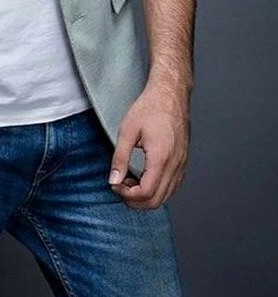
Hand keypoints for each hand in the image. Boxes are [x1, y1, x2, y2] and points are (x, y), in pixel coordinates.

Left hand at [107, 81, 190, 208]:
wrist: (170, 95)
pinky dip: (157, 190)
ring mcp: (181, 165)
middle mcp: (175, 165)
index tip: (115, 184)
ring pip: (166, 196)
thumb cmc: (150, 108)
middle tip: (120, 186)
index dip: (127, 194)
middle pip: (157, 201)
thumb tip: (113, 180)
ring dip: (146, 196)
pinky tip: (143, 177)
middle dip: (135, 200)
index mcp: (161, 157)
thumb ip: (120, 158)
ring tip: (130, 180)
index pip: (146, 193)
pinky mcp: (183, 162)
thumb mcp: (127, 130)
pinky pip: (172, 186)